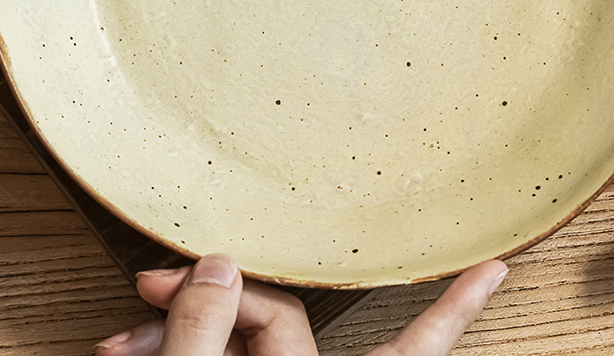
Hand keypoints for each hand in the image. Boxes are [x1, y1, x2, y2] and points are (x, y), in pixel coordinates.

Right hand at [94, 253, 507, 354]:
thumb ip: (205, 338)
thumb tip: (222, 266)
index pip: (408, 352)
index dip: (454, 311)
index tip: (494, 271)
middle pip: (277, 326)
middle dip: (207, 304)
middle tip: (148, 291)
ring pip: (238, 348)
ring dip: (177, 335)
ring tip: (119, 346)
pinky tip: (129, 355)